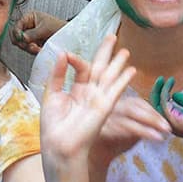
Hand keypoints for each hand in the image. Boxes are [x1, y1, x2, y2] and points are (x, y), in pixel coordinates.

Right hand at [12, 11, 65, 54]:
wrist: (70, 36)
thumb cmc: (59, 27)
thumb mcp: (45, 28)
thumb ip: (32, 33)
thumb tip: (22, 38)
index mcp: (29, 18)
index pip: (16, 26)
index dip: (17, 34)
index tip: (23, 39)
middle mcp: (28, 27)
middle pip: (16, 37)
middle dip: (23, 43)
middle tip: (31, 45)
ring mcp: (31, 36)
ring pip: (22, 45)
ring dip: (29, 48)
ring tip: (38, 48)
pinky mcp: (34, 44)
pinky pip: (28, 50)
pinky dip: (33, 51)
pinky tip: (40, 50)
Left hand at [39, 34, 135, 163]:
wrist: (59, 145)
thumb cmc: (53, 126)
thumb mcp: (51, 95)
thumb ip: (57, 74)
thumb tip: (62, 53)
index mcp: (76, 92)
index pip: (81, 69)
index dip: (76, 59)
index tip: (68, 55)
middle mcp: (89, 94)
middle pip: (99, 68)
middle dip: (106, 53)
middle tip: (112, 36)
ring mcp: (98, 100)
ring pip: (109, 77)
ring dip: (118, 64)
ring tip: (126, 51)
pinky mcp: (104, 107)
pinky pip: (115, 91)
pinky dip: (123, 80)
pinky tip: (131, 70)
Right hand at [87, 81, 169, 166]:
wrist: (96, 154)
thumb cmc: (117, 139)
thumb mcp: (133, 130)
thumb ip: (145, 124)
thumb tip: (164, 123)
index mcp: (120, 104)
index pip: (138, 103)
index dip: (153, 112)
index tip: (166, 123)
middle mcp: (110, 107)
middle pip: (132, 109)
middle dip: (152, 118)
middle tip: (167, 128)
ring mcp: (103, 118)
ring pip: (125, 120)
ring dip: (144, 129)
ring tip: (159, 137)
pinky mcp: (98, 130)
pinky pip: (115, 131)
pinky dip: (130, 135)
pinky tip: (142, 139)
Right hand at [151, 76, 182, 148]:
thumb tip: (175, 95)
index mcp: (177, 122)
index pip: (162, 109)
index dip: (161, 96)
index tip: (166, 83)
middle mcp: (171, 124)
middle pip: (155, 107)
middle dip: (156, 91)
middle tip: (160, 79)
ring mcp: (172, 122)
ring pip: (156, 104)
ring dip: (158, 89)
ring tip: (162, 79)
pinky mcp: (174, 118)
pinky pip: (164, 101)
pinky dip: (165, 90)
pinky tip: (169, 83)